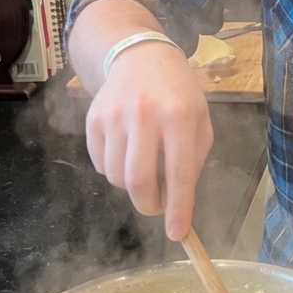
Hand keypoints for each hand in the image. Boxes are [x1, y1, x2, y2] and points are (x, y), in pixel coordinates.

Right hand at [85, 41, 213, 240]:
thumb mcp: (199, 120)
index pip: (179, 173)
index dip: (177, 208)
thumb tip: (178, 202)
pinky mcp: (93, 120)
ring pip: (117, 177)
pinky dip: (114, 169)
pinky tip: (127, 150)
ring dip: (132, 185)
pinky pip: (100, 165)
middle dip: (148, 205)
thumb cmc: (178, 94)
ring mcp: (114, 116)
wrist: (140, 58)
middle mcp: (144, 115)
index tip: (176, 234)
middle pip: (139, 181)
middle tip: (156, 206)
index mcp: (179, 116)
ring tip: (144, 165)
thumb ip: (193, 160)